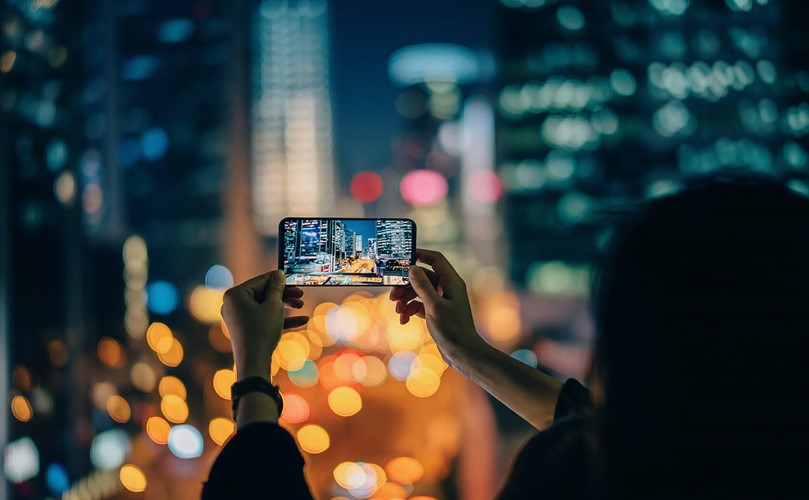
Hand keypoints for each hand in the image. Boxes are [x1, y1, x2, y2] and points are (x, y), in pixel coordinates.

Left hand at [221, 270, 308, 379]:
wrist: (253, 362)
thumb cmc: (261, 332)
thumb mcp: (274, 306)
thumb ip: (277, 288)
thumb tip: (278, 274)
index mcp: (235, 294)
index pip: (261, 280)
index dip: (279, 280)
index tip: (294, 280)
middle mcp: (233, 304)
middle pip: (263, 293)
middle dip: (284, 295)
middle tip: (301, 295)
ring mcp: (238, 317)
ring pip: (264, 306)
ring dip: (284, 306)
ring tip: (301, 307)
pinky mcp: (245, 329)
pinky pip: (263, 319)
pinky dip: (279, 319)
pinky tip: (300, 321)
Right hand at [389, 249, 486, 370]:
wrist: (462, 354)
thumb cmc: (453, 330)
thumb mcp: (434, 306)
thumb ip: (422, 286)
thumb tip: (412, 268)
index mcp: (451, 282)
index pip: (436, 259)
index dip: (420, 255)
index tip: (403, 258)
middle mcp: (447, 289)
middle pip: (422, 277)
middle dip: (406, 285)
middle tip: (392, 295)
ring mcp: (441, 301)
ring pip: (418, 292)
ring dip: (405, 299)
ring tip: (397, 310)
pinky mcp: (436, 312)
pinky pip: (419, 305)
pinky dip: (410, 310)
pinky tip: (404, 320)